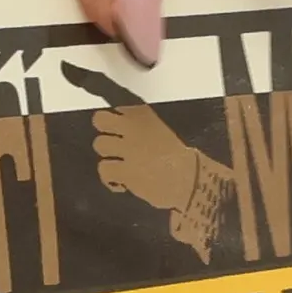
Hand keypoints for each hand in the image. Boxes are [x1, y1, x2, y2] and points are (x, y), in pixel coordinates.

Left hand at [93, 105, 208, 212]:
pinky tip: (121, 184)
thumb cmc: (182, 158)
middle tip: (112, 144)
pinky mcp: (124, 170)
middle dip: (104, 130)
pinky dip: (110, 178)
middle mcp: (133, 127)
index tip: (119, 129)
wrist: (191, 180)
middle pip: (100, 120)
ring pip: (100, 145)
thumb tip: (129, 132)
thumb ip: (146, 127)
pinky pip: (104, 170)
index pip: (117, 108)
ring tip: (120, 166)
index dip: (116, 119)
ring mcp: (127, 148)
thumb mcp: (165, 131)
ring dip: (108, 155)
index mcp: (145, 114)